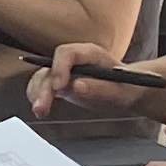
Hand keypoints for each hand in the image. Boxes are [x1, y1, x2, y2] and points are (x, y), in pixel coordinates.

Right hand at [32, 40, 163, 120]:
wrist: (129, 91)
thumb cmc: (129, 86)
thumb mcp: (121, 89)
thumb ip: (100, 87)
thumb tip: (76, 86)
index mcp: (90, 54)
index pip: (66, 53)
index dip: (59, 68)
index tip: (59, 87)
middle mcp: (74, 60)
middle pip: (50, 67)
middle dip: (44, 87)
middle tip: (43, 106)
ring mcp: (65, 71)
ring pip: (42, 77)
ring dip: (37, 94)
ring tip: (40, 112)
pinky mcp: (61, 84)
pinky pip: (43, 87)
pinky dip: (38, 97)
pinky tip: (40, 110)